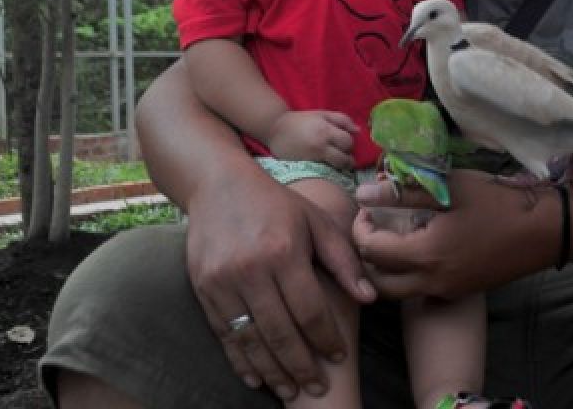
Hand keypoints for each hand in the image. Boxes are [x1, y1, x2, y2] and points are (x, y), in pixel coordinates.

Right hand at [185, 166, 375, 400]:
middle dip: (301, 366)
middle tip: (317, 388)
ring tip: (290, 391)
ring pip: (251, 339)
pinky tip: (255, 377)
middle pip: (281, 332)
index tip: (340, 356)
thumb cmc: (276, 203)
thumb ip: (343, 259)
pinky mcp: (203, 289)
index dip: (326, 338)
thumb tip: (369, 298)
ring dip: (272, 370)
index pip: (310, 309)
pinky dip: (240, 360)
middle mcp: (251, 270)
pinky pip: (224, 334)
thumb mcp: (316, 220)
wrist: (217, 185)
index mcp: (284, 252)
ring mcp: (222, 282)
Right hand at [266, 110, 356, 166]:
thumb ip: (342, 120)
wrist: (275, 129)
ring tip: (337, 162)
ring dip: (341, 166)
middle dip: (347, 157)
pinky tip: (326, 165)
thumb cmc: (301, 120)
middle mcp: (320, 146)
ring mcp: (313, 158)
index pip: (348, 142)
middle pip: (344, 157)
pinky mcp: (305, 167)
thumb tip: (358, 131)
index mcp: (325, 130)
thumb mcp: (322, 114)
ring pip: (336, 167)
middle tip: (343, 154)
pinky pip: (324, 172)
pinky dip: (329, 169)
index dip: (349, 143)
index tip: (346, 144)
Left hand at [352, 169, 555, 300]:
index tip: (369, 206)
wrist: (542, 231)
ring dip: (387, 269)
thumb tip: (362, 193)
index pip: (370, 250)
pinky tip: (422, 246)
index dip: (361, 227)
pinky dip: (410, 274)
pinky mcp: (460, 291)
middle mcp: (431, 281)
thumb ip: (403, 191)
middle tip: (374, 228)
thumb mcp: (449, 188)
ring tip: (394, 238)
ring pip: (399, 291)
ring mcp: (446, 291)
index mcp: (425, 255)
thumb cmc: (496, 204)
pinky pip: (421, 289)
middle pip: (378, 282)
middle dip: (367, 256)